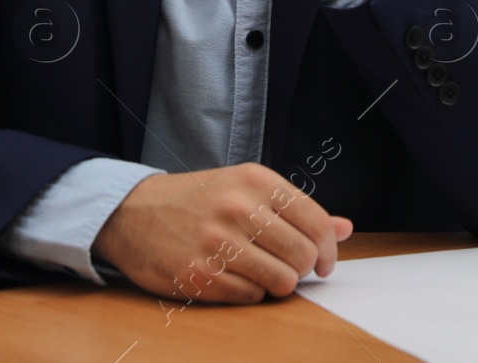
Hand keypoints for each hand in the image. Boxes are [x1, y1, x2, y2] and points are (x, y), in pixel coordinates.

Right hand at [91, 162, 353, 303]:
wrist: (132, 212)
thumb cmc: (197, 199)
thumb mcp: (245, 187)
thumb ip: (297, 209)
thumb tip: (345, 228)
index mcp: (255, 180)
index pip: (316, 221)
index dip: (329, 249)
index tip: (324, 261)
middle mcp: (238, 207)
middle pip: (303, 255)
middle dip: (303, 268)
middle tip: (288, 266)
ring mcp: (217, 243)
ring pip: (281, 281)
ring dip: (278, 283)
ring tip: (262, 272)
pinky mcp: (198, 275)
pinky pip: (251, 297)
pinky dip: (250, 292)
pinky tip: (235, 277)